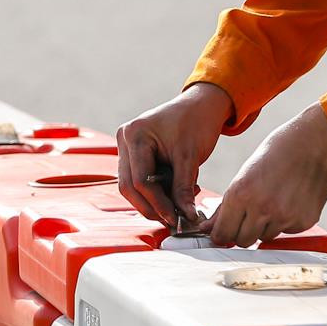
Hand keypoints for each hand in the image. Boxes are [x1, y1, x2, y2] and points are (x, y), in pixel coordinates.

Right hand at [116, 83, 231, 228]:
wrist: (201, 105)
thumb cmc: (196, 122)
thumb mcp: (190, 157)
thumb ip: (184, 189)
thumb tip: (186, 217)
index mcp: (135, 134)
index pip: (140, 180)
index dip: (157, 203)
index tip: (176, 218)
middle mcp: (125, 139)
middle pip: (129, 186)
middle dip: (152, 206)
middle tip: (173, 220)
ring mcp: (127, 146)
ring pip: (131, 186)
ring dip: (154, 201)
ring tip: (179, 205)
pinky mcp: (134, 153)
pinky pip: (139, 179)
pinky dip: (156, 191)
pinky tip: (175, 194)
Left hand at [205, 103, 326, 247]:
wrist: (315, 143)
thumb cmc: (278, 151)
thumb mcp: (245, 173)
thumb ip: (227, 204)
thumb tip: (211, 227)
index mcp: (241, 193)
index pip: (222, 233)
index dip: (221, 234)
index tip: (223, 232)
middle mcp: (262, 209)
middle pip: (242, 241)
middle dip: (241, 232)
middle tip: (247, 217)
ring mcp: (284, 218)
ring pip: (264, 238)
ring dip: (264, 227)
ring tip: (272, 202)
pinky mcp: (303, 222)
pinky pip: (285, 232)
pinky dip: (284, 223)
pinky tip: (289, 201)